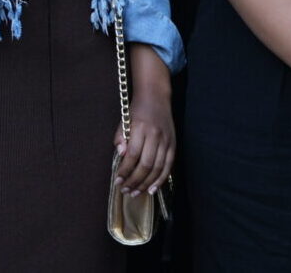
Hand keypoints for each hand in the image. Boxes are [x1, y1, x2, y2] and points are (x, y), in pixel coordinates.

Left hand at [112, 54, 175, 194]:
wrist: (155, 97)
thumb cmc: (136, 110)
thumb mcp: (124, 121)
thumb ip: (120, 138)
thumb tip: (121, 157)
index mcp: (140, 128)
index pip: (132, 155)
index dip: (125, 171)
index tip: (117, 181)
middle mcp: (155, 135)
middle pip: (146, 165)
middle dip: (134, 181)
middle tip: (125, 191)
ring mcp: (166, 140)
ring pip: (157, 168)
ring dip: (146, 184)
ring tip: (135, 193)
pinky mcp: (173, 144)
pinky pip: (168, 166)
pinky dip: (160, 179)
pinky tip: (152, 189)